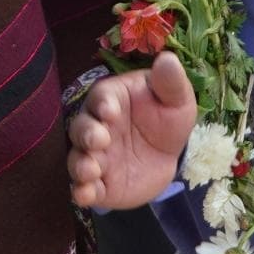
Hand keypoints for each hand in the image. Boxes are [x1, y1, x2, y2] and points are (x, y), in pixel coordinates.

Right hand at [67, 50, 191, 209]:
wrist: (168, 156)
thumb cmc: (166, 118)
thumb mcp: (176, 100)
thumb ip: (170, 82)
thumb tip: (168, 58)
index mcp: (112, 101)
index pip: (100, 98)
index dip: (102, 103)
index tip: (110, 110)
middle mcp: (96, 127)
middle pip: (81, 128)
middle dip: (87, 133)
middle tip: (100, 139)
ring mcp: (95, 157)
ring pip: (77, 159)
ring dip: (81, 164)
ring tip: (91, 169)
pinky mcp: (99, 184)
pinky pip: (84, 188)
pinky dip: (81, 192)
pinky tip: (85, 195)